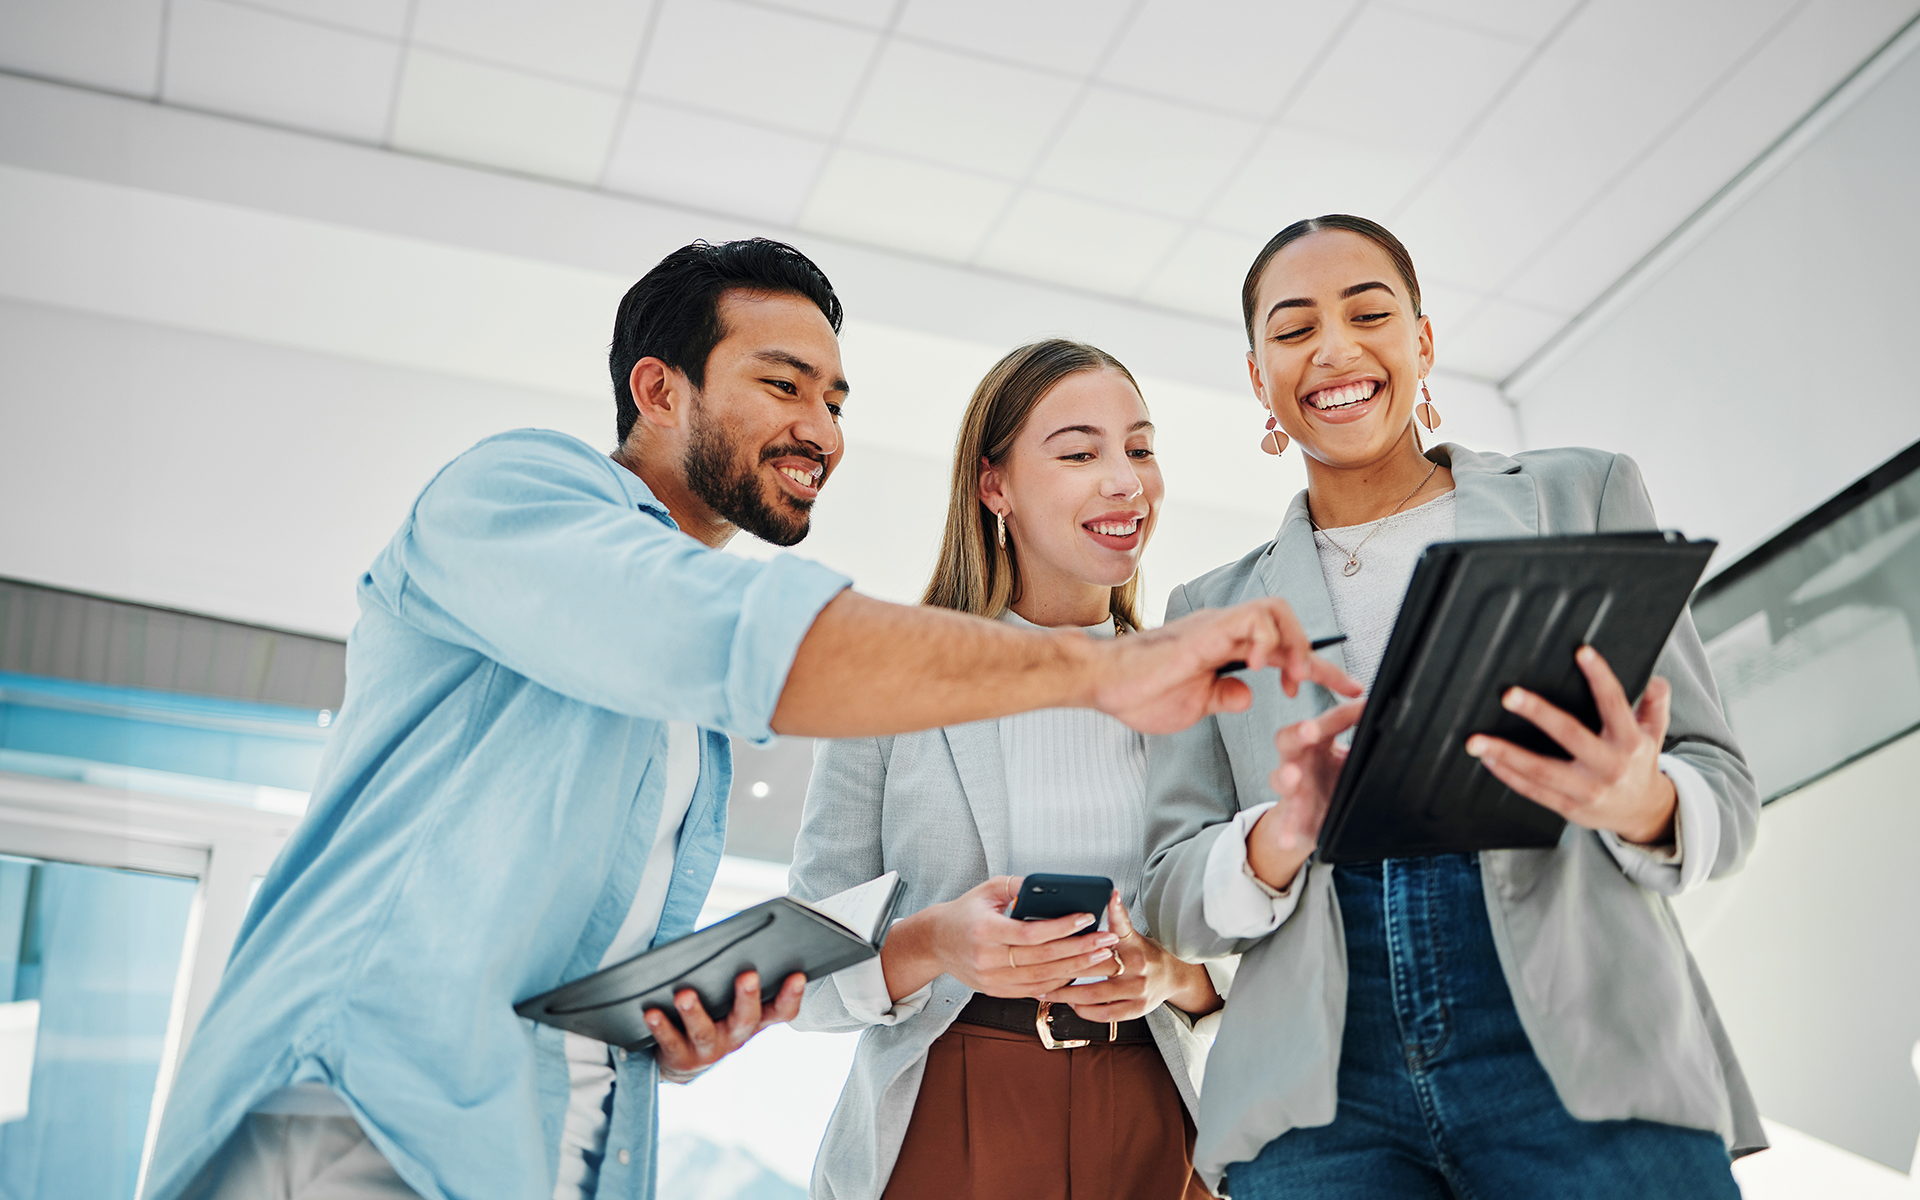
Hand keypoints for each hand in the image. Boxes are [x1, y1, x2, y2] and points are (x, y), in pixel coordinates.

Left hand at [644, 969, 804, 1075]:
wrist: (682, 1059)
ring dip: (695, 1012)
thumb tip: (737, 939)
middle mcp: (735, 1036)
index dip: (792, 995)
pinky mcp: (681, 1058)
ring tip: (685, 994)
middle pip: (746, 1019)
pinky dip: (661, 1026)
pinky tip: (651, 1012)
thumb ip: (736, 975)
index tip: (797, 974)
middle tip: (748, 975)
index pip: (782, 1010)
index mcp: (754, 1019)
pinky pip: (671, 1042)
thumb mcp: (731, 999)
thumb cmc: (712, 1014)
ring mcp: (709, 1050)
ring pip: (705, 1032)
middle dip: (747, 997)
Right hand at [882, 876, 1117, 1000]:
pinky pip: (1034, 990)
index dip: (1062, 927)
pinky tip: (1079, 971)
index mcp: (984, 930)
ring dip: (1076, 968)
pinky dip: (1059, 982)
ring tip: (1101, 957)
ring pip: (1043, 979)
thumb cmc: (966, 911)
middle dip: (1080, 950)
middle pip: (1043, 959)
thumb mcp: (989, 888)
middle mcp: (987, 959)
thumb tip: (1054, 887)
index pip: (1030, 933)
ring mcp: (992, 979)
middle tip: (1107, 941)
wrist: (936, 942)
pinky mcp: (996, 991)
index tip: (1087, 917)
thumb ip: (1020, 885)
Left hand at [1039, 891, 1220, 1023]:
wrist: (1173, 977)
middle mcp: (1138, 966)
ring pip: (1094, 994)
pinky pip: (1104, 1014)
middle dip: (1063, 968)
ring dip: (1066, 994)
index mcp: (1134, 943)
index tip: (1109, 895)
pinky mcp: (1136, 1009)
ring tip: (1046, 991)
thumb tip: (1107, 894)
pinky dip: (1083, 1010)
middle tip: (1038, 966)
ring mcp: (1137, 990)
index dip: (1116, 909)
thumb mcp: (1131, 934)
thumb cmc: (1144, 953)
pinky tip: (1070, 1004)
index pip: (1122, 924)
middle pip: (1095, 966)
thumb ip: (1116, 921)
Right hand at [1093, 598, 1360, 734]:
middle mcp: (1225, 630)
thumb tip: (1248, 694)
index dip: (1321, 670)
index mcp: (1225, 647)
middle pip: (1288, 622)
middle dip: (1317, 654)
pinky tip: (1261, 666)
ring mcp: (1216, 626)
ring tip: (1296, 678)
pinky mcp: (1206, 630)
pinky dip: (1267, 639)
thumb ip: (1222, 696)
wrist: (1101, 683)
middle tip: (1321, 687)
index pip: (1283, 650)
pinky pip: (1252, 618)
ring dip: (1296, 644)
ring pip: (1276, 611)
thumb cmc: (1138, 693)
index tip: (1347, 690)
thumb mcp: (1195, 704)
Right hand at [1247, 699, 1365, 888]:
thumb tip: (1397, 723)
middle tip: (1309, 730)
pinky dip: (1286, 831)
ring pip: (1281, 777)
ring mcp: (1292, 788)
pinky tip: (1288, 838)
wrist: (1316, 818)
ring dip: (1286, 776)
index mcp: (1319, 742)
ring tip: (1294, 777)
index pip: (1329, 721)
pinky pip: (1286, 822)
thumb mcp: (1353, 760)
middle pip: (1289, 738)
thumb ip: (1368, 744)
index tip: (1364, 705)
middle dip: (1298, 732)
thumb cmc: (1333, 780)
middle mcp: (1300, 760)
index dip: (1345, 713)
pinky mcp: (1291, 815)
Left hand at [1465, 645, 1677, 844]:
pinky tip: (1488, 760)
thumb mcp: (1654, 734)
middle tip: (1509, 695)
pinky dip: (1508, 775)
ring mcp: (1587, 789)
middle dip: (1538, 713)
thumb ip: (1655, 707)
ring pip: (1541, 770)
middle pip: (1570, 735)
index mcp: (1629, 742)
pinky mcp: (1569, 807)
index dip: (1600, 677)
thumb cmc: (1640, 764)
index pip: (1614, 704)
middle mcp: (1608, 765)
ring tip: (1476, 740)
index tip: (1582, 652)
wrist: (1643, 814)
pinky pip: (1533, 791)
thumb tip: (1658, 681)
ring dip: (1505, 753)